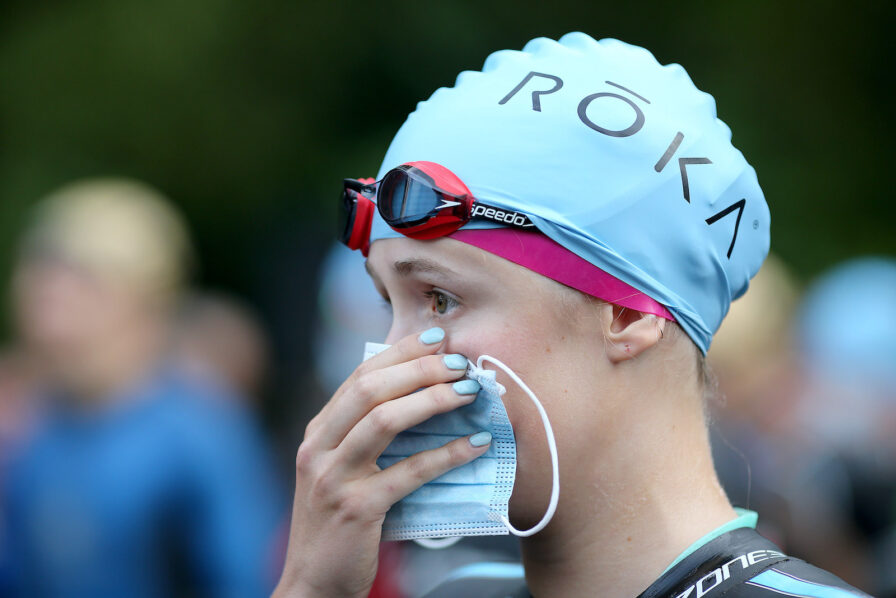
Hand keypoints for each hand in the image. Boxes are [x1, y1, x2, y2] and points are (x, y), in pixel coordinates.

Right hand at [272, 328, 488, 597]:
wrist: (313, 584)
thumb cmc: (338, 525)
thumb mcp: (341, 470)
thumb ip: (366, 436)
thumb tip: (422, 399)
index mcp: (317, 433)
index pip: (358, 377)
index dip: (399, 353)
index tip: (434, 338)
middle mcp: (318, 448)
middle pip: (369, 389)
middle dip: (419, 369)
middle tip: (458, 362)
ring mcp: (333, 478)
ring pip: (384, 421)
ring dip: (432, 400)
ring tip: (468, 392)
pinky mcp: (357, 508)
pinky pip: (409, 472)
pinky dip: (446, 455)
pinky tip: (474, 445)